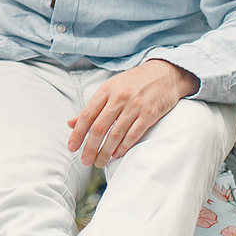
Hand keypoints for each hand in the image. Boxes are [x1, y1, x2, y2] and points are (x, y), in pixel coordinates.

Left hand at [65, 58, 200, 166]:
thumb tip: (71, 123)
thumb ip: (92, 107)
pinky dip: (124, 147)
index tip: (72, 148)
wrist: (165, 73)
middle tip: (85, 161)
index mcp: (106, 90)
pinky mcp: (150, 114)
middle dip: (90, 147)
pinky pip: (134, 135)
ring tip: (99, 162)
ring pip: (116, 134)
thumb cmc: (134, 82)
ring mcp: (135, 106)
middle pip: (99, 127)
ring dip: (106, 151)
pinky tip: (117, 155)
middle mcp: (119, 98)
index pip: (87, 115)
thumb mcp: (111, 88)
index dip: (78, 134)